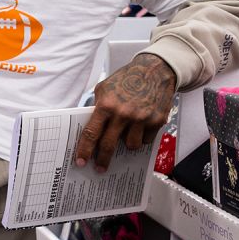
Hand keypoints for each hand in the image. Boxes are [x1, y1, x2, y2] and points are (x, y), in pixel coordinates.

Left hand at [76, 53, 177, 171]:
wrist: (155, 71)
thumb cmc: (127, 79)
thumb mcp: (104, 88)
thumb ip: (97, 107)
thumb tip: (91, 127)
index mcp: (107, 105)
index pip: (92, 133)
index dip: (85, 150)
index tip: (81, 161)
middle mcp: (124, 114)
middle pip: (109, 145)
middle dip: (103, 159)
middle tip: (99, 168)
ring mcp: (142, 119)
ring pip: (131, 145)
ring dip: (127, 143)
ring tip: (127, 133)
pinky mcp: (157, 121)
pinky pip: (147, 140)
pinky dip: (142, 137)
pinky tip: (141, 127)